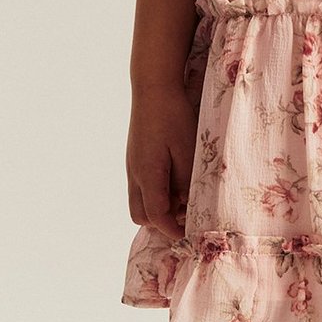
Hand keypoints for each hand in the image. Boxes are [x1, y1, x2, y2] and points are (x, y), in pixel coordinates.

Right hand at [126, 82, 198, 240]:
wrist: (153, 87)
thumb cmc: (174, 116)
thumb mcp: (189, 150)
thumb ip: (187, 181)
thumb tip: (186, 204)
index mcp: (148, 174)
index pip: (157, 216)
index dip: (173, 229)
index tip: (189, 233)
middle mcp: (135, 174)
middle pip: (141, 215)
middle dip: (162, 222)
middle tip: (186, 215)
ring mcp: (133, 165)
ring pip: (139, 202)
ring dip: (158, 207)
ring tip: (182, 196)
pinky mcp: (135, 158)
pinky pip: (141, 186)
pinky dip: (156, 192)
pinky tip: (175, 180)